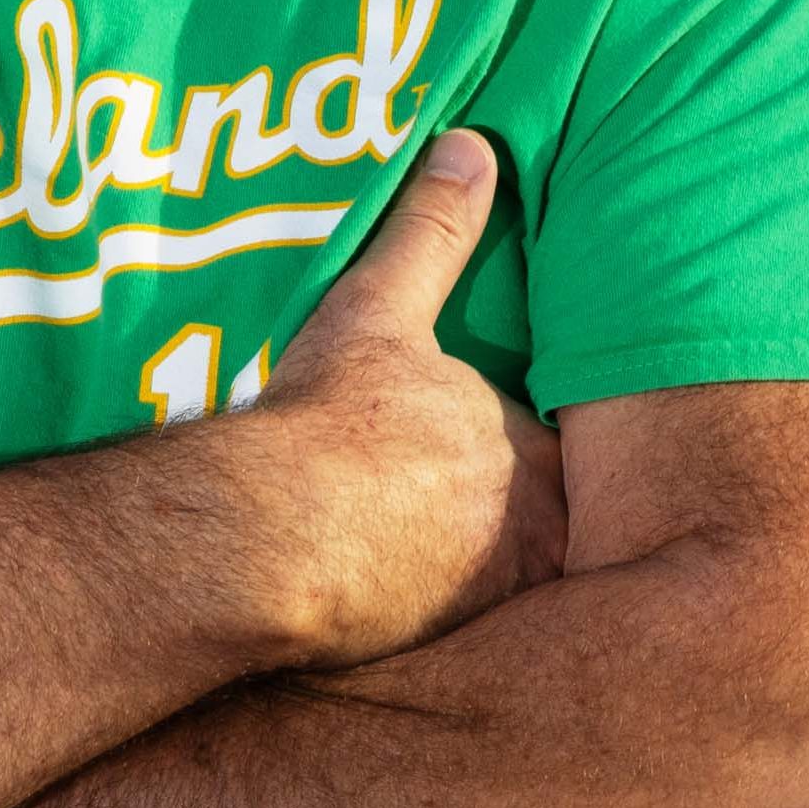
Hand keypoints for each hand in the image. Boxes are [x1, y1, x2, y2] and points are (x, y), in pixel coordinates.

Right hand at [253, 129, 565, 664]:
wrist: (263, 536)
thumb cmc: (327, 424)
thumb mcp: (380, 312)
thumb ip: (433, 233)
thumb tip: (468, 146)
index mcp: (535, 470)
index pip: (546, 464)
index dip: (505, 460)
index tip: (450, 460)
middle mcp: (527, 550)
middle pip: (522, 536)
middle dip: (487, 532)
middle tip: (421, 521)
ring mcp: (477, 614)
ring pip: (476, 594)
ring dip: (443, 581)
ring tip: (387, 565)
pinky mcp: (419, 661)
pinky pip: (422, 640)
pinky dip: (396, 624)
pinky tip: (353, 609)